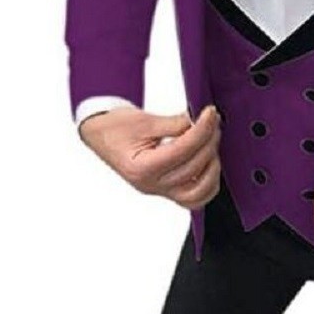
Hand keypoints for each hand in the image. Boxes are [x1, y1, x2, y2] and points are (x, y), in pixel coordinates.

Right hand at [79, 104, 221, 209]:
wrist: (100, 135)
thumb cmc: (114, 128)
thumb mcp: (143, 120)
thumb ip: (173, 124)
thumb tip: (197, 123)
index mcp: (142, 168)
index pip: (183, 150)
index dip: (202, 130)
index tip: (209, 114)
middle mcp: (151, 184)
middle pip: (194, 167)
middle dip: (209, 140)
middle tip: (212, 121)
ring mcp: (159, 191)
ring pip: (199, 191)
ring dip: (212, 165)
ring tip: (211, 142)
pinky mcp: (166, 191)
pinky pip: (194, 199)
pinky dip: (208, 184)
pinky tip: (210, 164)